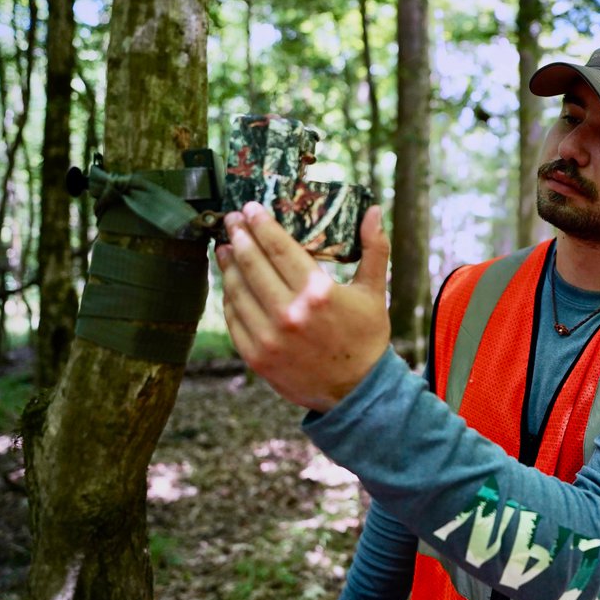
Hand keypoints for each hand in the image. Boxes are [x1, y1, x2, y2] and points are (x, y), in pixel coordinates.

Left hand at [216, 202, 390, 411]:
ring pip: (237, 291)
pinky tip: (230, 284)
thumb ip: (373, 249)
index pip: (279, 248)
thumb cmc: (366, 337)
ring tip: (225, 248)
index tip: (250, 208)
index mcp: (318, 292)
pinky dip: (230, 298)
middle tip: (231, 220)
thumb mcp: (374, 291)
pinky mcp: (257, 357)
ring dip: (229, 265)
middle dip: (239, 237)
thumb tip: (374, 211)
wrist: (357, 391)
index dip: (261, 225)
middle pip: (252, 264)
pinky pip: (234, 320)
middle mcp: (290, 313)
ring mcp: (269, 337)